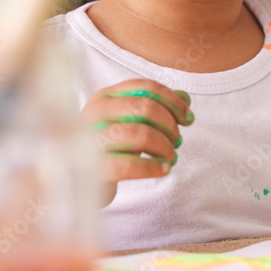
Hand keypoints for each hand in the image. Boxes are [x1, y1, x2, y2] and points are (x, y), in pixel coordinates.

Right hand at [80, 79, 193, 204]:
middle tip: (177, 141)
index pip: (146, 88)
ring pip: (138, 134)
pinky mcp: (92, 168)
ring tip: (171, 157)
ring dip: (164, 146)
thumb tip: (186, 97)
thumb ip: (157, 108)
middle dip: (168, 125)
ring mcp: (90, 139)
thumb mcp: (131, 123)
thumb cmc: (111, 147)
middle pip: (144, 108)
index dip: (173, 101)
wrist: (81, 181)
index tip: (188, 118)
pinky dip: (152, 167)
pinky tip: (163, 170)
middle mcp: (95, 112)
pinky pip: (127, 166)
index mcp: (106, 96)